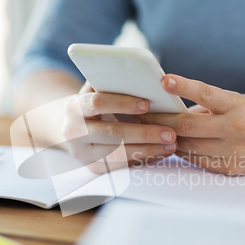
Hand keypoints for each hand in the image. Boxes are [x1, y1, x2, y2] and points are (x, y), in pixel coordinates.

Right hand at [61, 82, 176, 172]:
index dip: (122, 103)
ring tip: (171, 144)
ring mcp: (82, 153)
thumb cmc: (94, 104)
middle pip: (112, 133)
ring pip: (119, 154)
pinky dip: (143, 159)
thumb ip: (112, 84)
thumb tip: (140, 76)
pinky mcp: (93, 167)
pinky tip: (161, 153)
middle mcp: (73, 132)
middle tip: (170, 132)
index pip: (97, 103)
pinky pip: (122, 166)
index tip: (147, 104)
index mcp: (73, 107)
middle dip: (144, 133)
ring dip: (148, 149)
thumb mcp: (96, 91)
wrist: (74, 129)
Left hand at [136, 74, 244, 174]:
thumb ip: (209, 107)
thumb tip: (176, 112)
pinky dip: (182, 151)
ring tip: (149, 128)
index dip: (184, 86)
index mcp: (239, 107)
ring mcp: (233, 153)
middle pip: (188, 127)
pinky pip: (196, 161)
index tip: (164, 80)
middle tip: (140, 113)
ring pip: (187, 147)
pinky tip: (172, 144)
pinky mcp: (230, 169)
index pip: (207, 94)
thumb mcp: (239, 101)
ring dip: (167, 137)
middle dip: (161, 120)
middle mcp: (236, 130)